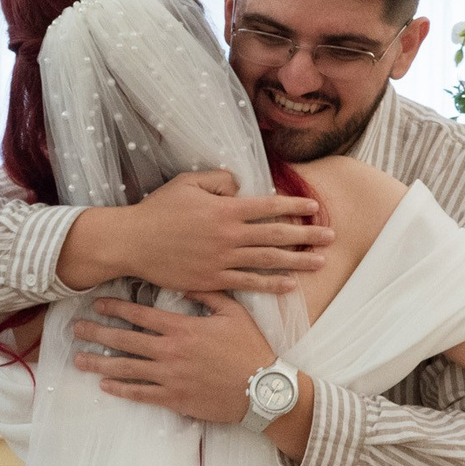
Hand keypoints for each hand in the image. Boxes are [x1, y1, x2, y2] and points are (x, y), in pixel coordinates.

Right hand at [64, 170, 331, 295]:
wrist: (132, 242)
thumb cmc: (158, 210)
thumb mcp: (188, 182)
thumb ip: (219, 180)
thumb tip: (241, 185)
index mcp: (225, 208)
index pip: (270, 206)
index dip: (295, 206)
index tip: (315, 208)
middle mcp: (230, 235)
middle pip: (277, 235)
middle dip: (307, 235)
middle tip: (331, 235)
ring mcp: (222, 260)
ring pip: (269, 261)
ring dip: (298, 261)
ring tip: (320, 261)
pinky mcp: (213, 280)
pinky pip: (249, 284)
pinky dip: (271, 285)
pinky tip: (290, 286)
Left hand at [70, 293, 274, 423]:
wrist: (263, 390)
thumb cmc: (250, 349)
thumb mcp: (234, 313)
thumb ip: (208, 294)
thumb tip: (186, 279)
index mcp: (182, 328)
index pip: (140, 315)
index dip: (115, 308)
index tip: (97, 304)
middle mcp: (170, 352)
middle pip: (125, 340)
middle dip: (97, 333)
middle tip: (76, 329)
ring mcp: (170, 377)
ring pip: (126, 369)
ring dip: (100, 363)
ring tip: (79, 359)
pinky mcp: (174, 399)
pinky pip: (141, 394)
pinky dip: (121, 389)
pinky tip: (104, 385)